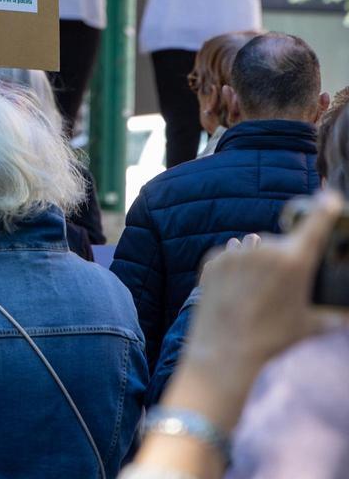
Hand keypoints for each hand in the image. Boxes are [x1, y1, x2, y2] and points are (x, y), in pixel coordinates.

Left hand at [174, 191, 347, 428]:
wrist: (223, 351)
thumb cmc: (272, 340)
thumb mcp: (311, 326)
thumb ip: (338, 316)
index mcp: (294, 260)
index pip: (315, 223)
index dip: (325, 208)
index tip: (330, 197)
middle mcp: (264, 249)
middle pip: (281, 243)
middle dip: (284, 258)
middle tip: (280, 289)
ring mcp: (235, 252)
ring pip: (254, 248)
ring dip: (258, 261)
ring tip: (256, 294)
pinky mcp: (213, 259)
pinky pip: (231, 255)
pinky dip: (235, 268)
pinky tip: (237, 291)